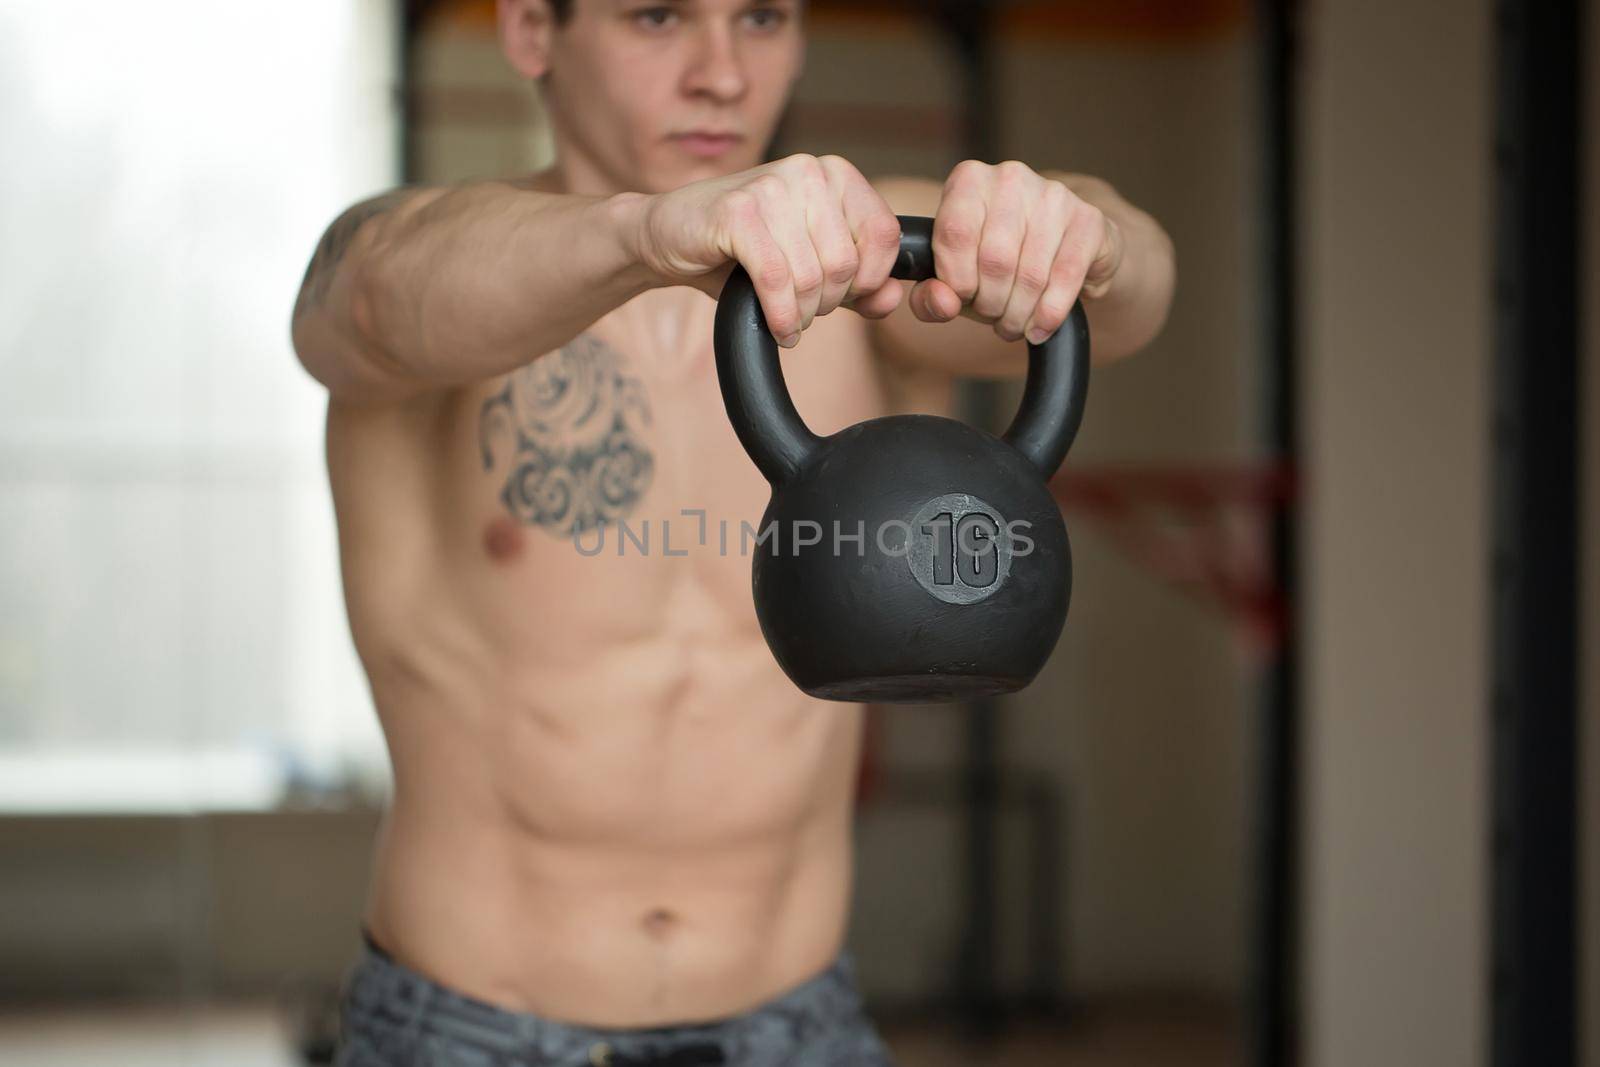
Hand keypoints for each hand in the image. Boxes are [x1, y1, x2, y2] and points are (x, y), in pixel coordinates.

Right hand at [636, 154, 905, 347]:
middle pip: (846, 263)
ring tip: (786, 318)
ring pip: (812, 276)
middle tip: (803, 311)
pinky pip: (776, 280)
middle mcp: (807, 171)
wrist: (668, 237)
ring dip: (801, 315)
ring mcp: (771, 187)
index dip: (870, 280)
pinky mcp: (737, 212)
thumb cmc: (741, 252)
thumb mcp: (809, 267)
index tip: (844, 298)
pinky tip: (776, 326)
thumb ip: (858, 285)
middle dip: (827, 303)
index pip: (884, 234)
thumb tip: (893, 298)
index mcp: (834, 174)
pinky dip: (780, 315)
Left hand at [912, 160, 1123, 344]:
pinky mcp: (1088, 219)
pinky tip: (1040, 327)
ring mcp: (1053, 195)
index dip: (956, 281)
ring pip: (1031, 275)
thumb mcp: (955, 275)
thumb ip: (931, 296)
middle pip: (994, 260)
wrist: (1060, 245)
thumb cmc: (998, 260)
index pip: (954, 235)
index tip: (963, 299)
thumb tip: (943, 303)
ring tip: (1014, 324)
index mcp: (969, 181)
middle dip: (990, 304)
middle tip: (993, 317)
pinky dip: (1049, 314)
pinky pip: (1066, 278)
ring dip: (1018, 314)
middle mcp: (1010, 178)